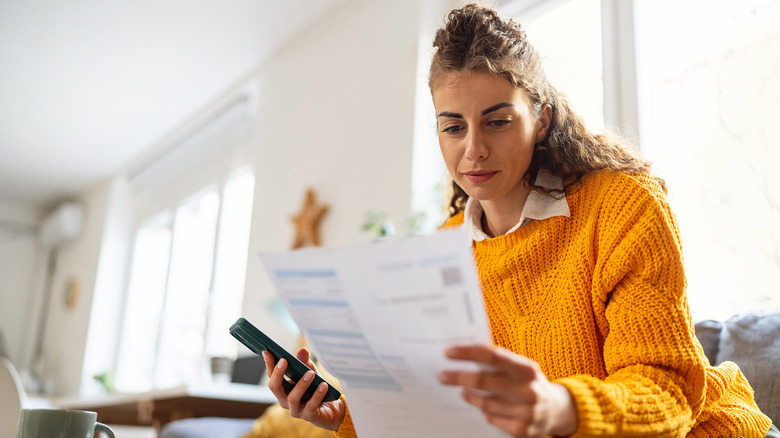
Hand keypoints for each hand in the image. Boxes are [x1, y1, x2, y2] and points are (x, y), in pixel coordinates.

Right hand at [263, 348, 345, 430]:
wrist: (331, 408)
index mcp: (282, 388)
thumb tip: (302, 350)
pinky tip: (324, 385)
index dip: (269, 364)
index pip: (272, 376)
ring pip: (292, 398)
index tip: (267, 351)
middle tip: (284, 360)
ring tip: (310, 373)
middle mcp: (284, 400)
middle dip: (278, 373)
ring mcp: (295, 410)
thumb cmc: (316, 388)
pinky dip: (317, 395)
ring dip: (301, 384)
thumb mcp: (311, 372)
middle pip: (275, 388)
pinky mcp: (308, 416)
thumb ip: (305, 362)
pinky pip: (311, 405)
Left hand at [437, 345, 576, 437]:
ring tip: (464, 391)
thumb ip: (498, 361)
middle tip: (441, 376)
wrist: (558, 411)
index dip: (468, 353)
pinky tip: (485, 407)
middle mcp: (528, 390)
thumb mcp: (521, 367)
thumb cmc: (529, 383)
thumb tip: (463, 353)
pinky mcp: (522, 430)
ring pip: (484, 403)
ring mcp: (526, 412)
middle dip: (457, 377)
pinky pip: (491, 419)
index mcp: (526, 369)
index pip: (492, 356)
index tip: (448, 352)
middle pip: (482, 381)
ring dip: (469, 396)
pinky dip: (485, 412)